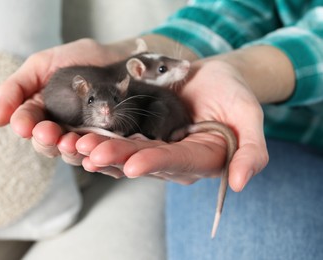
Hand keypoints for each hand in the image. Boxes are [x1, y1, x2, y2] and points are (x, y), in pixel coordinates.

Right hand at [0, 38, 130, 156]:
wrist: (119, 59)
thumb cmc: (79, 59)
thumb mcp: (42, 65)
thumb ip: (16, 88)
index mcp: (40, 110)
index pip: (26, 123)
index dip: (24, 125)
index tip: (24, 125)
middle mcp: (59, 128)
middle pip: (46, 144)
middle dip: (45, 140)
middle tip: (48, 133)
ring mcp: (82, 137)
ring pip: (70, 154)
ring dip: (68, 150)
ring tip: (71, 142)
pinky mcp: (104, 143)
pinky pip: (97, 156)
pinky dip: (93, 157)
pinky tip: (92, 154)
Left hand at [67, 59, 268, 191]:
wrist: (214, 76)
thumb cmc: (234, 94)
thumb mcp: (250, 116)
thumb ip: (252, 151)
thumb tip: (239, 184)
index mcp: (201, 158)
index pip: (177, 163)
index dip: (156, 163)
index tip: (134, 166)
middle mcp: (175, 158)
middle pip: (144, 160)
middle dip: (117, 158)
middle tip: (91, 154)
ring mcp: (156, 147)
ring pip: (126, 152)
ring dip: (102, 150)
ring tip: (78, 145)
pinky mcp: (142, 133)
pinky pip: (119, 138)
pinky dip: (100, 137)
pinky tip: (79, 134)